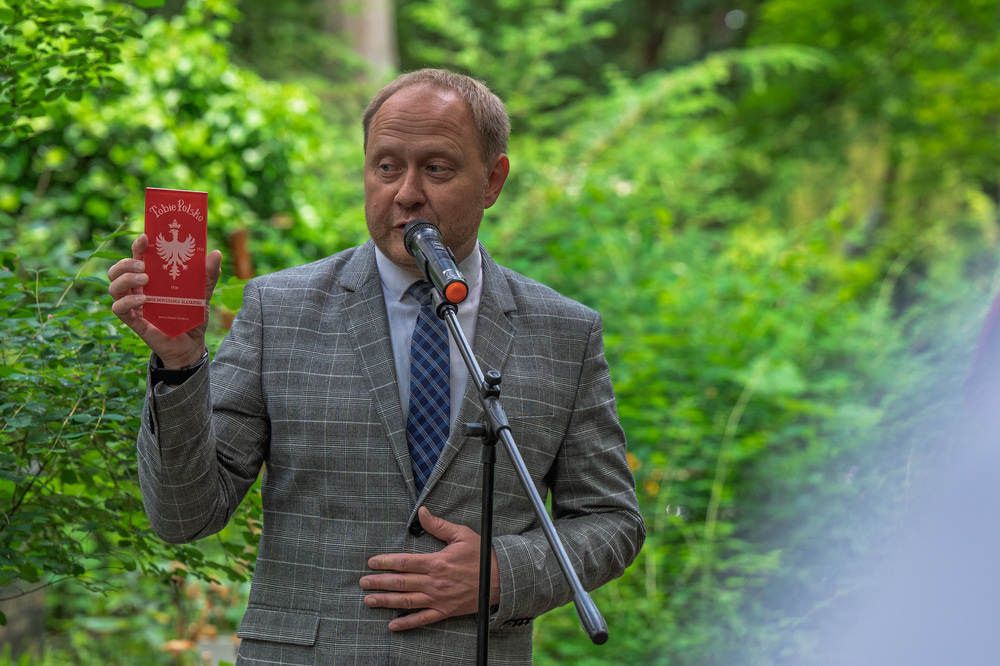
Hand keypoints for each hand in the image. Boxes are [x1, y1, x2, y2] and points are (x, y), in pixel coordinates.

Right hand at [108, 233, 221, 367]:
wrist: (192, 344)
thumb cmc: (193, 316)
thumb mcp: (203, 293)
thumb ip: (209, 274)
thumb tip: (215, 253)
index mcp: (152, 278)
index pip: (137, 257)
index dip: (138, 246)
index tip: (145, 237)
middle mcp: (138, 289)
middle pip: (117, 270)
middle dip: (126, 263)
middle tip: (145, 265)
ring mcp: (134, 305)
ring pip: (113, 286)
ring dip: (125, 279)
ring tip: (145, 278)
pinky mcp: (134, 321)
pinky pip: (118, 308)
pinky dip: (127, 302)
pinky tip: (144, 299)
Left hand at [360, 506, 500, 630]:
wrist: (501, 579)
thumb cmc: (481, 555)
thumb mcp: (461, 535)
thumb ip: (438, 526)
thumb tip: (422, 512)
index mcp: (437, 562)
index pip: (404, 562)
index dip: (385, 562)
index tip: (372, 562)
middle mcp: (435, 582)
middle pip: (401, 583)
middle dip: (379, 582)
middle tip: (363, 582)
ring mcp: (439, 599)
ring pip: (407, 601)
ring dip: (386, 601)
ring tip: (369, 600)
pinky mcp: (445, 611)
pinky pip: (422, 619)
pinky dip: (406, 623)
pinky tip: (393, 625)